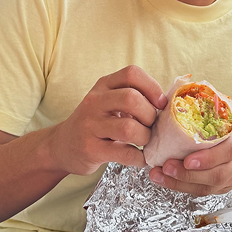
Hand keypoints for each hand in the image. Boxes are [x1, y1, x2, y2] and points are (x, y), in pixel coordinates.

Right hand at [46, 66, 166, 175]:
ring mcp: (90, 125)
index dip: (152, 87)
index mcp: (103, 85)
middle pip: (131, 99)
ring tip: (144, 141)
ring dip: (145, 137)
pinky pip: (124, 153)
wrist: (62, 146)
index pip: (131, 73)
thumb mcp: (108, 102)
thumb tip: (169, 103)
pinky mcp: (90, 149)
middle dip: (150, 115)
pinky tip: (139, 157)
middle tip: (152, 125)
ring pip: (129, 128)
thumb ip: (133, 97)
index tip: (161, 103)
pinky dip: (139, 157)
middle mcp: (94, 101)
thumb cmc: (95, 123)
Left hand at [148, 117, 231, 196]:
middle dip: (189, 174)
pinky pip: (203, 192)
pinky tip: (166, 181)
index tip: (188, 159)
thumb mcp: (229, 116)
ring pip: (209, 187)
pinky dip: (183, 188)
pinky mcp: (223, 189)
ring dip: (181, 183)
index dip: (209, 158)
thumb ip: (209, 110)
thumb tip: (177, 97)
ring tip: (160, 175)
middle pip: (217, 174)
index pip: (228, 150)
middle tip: (167, 167)